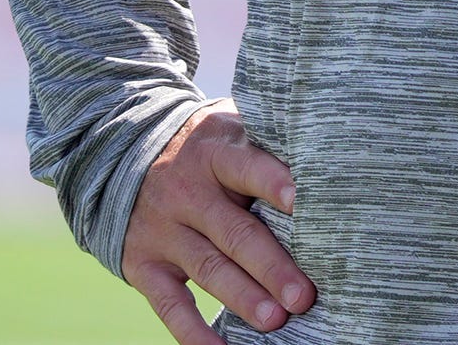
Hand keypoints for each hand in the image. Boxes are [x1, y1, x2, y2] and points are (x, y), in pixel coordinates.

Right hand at [123, 100, 314, 344]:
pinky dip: (194, 332)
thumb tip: (331, 159)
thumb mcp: (229, 134)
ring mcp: (164, 229)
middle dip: (270, 265)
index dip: (273, 184)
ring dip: (243, 297)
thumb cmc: (208, 152)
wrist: (126, 158)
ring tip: (276, 320)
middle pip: (233, 231)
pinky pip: (170, 303)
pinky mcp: (145, 264)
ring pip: (208, 267)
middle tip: (303, 295)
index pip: (247, 166)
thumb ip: (267, 146)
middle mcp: (187, 190)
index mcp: (215, 152)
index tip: (301, 203)